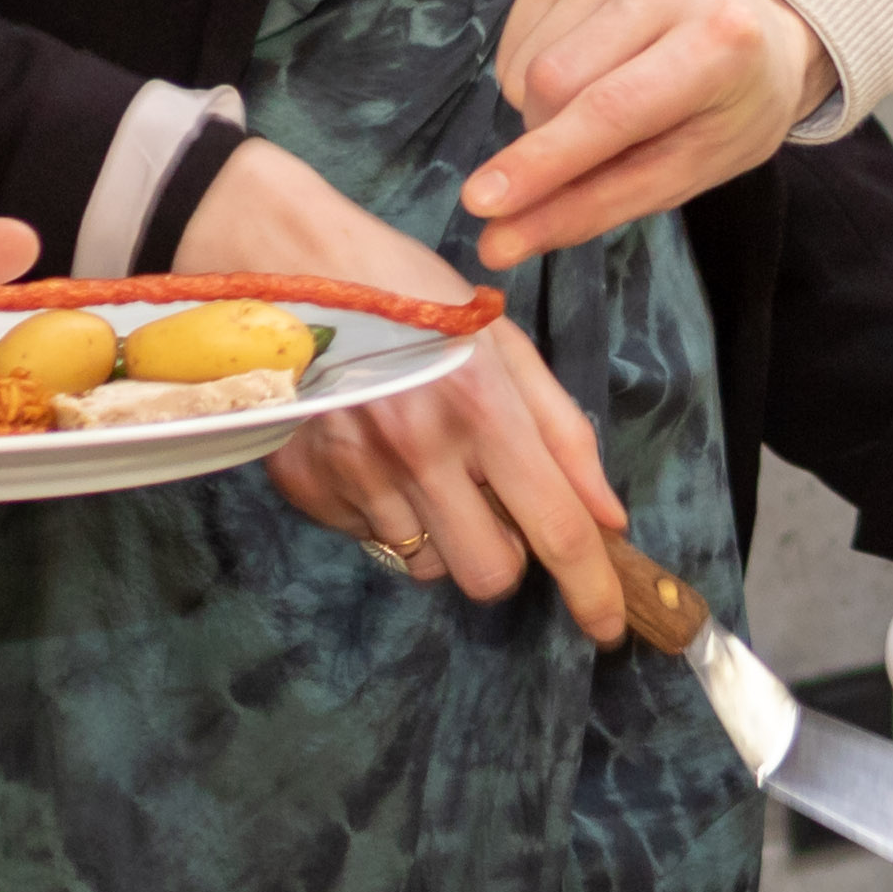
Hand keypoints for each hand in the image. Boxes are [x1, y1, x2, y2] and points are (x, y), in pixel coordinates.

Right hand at [215, 138, 633, 636]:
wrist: (283, 265)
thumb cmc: (406, 293)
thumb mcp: (501, 340)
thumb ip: (562, 431)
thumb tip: (607, 516)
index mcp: (481, 407)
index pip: (555, 527)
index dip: (592, 589)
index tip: (609, 626)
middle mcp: (419, 451)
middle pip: (487, 573)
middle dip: (504, 556)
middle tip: (493, 506)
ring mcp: (356, 474)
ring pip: (424, 562)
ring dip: (440, 531)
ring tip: (422, 461)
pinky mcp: (306, 487)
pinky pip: (368, 538)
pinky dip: (385, 513)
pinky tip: (374, 453)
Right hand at [461, 0, 836, 273]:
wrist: (757, 26)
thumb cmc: (728, 111)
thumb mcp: (685, 173)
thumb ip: (593, 208)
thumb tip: (497, 244)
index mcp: (722, 40)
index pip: (611, 109)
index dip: (542, 160)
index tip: (480, 204)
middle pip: (553, 80)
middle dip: (547, 139)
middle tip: (590, 155)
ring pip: (529, 60)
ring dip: (543, 108)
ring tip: (603, 102)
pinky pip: (518, 34)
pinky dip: (531, 72)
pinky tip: (585, 68)